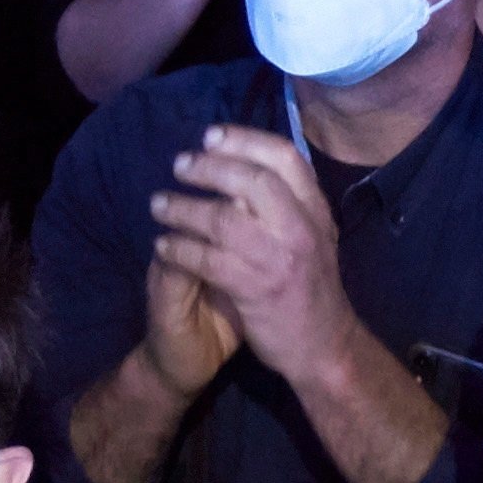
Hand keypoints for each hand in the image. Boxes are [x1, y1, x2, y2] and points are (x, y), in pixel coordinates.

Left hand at [152, 126, 354, 390]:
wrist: (324, 345)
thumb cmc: (309, 286)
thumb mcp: (313, 235)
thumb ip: (287, 202)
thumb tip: (241, 164)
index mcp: (317, 210)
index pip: (285, 157)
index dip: (244, 140)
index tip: (210, 136)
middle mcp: (302, 228)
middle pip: (252, 180)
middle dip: (210, 167)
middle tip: (179, 165)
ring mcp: (280, 259)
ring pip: (223, 219)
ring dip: (183, 208)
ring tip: (158, 205)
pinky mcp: (257, 290)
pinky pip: (208, 260)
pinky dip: (180, 248)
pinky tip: (163, 245)